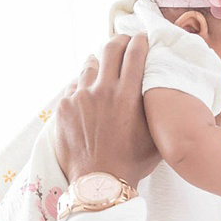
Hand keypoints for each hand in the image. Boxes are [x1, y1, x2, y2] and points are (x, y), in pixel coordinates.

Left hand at [52, 35, 161, 185]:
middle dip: (119, 41)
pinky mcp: (63, 106)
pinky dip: (84, 85)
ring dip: (100, 63)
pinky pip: (74, 86)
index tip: (142, 38)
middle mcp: (103, 90)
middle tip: (124, 42)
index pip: (135, 54)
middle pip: (110, 49)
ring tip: (104, 67)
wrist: (99, 182)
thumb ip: (154, 107)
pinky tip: (90, 93)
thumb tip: (157, 89)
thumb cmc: (133, 161)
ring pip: (90, 65)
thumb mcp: (155, 133)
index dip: (140, 41)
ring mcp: (80, 97)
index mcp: (129, 94)